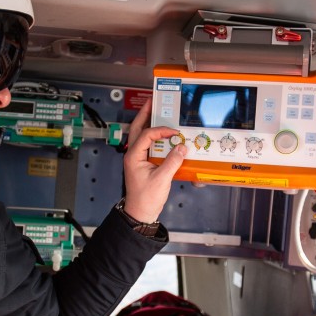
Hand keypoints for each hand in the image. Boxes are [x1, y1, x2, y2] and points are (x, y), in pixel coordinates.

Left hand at [121, 100, 185, 222]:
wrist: (140, 213)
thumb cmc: (146, 199)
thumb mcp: (161, 180)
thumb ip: (173, 162)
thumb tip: (182, 147)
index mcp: (134, 156)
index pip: (147, 135)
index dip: (161, 131)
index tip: (174, 132)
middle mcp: (133, 155)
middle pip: (137, 129)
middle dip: (145, 114)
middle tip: (153, 101)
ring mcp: (138, 158)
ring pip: (141, 136)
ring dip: (149, 123)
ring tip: (157, 112)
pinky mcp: (144, 163)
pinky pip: (148, 145)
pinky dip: (155, 137)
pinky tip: (164, 134)